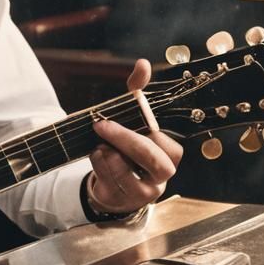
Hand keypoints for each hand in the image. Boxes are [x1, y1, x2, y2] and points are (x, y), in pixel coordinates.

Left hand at [88, 58, 183, 215]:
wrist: (111, 179)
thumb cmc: (125, 146)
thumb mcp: (130, 118)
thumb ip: (136, 93)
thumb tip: (143, 64)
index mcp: (168, 154)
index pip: (168, 144)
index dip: (146, 130)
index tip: (121, 116)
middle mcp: (162, 175)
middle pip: (155, 162)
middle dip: (127, 141)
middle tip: (101, 125)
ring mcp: (145, 192)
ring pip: (131, 175)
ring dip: (108, 155)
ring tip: (98, 144)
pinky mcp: (124, 201)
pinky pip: (113, 184)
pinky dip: (100, 166)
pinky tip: (95, 155)